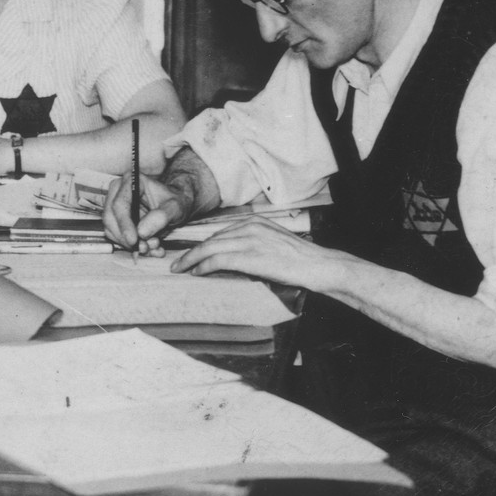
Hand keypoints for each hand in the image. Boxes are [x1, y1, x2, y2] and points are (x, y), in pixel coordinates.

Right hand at [102, 171, 192, 254]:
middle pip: (110, 218)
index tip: (134, 240)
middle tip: (144, 248)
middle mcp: (118, 191)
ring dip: (130, 244)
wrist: (175, 206)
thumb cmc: (175, 202)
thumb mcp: (175, 208)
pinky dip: (131, 246)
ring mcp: (115, 206)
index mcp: (131, 180)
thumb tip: (141, 232)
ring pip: (111, 230)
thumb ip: (161, 217)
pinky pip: (116, 237)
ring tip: (152, 247)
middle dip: (126, 238)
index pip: (119, 204)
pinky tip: (149, 248)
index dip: (124, 224)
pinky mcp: (116, 220)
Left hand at [170, 218, 346, 290]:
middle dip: (192, 252)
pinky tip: (196, 273)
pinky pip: (218, 259)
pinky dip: (204, 266)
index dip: (203, 244)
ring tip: (180, 269)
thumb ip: (252, 244)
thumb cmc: (299, 259)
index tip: (193, 253)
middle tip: (178, 262)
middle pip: (211, 239)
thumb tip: (233, 258)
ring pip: (210, 248)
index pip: (220, 233)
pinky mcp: (250, 256)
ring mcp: (249, 240)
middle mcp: (249, 227)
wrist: (318, 265)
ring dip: (192, 260)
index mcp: (254, 222)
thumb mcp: (273, 243)